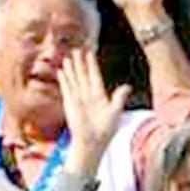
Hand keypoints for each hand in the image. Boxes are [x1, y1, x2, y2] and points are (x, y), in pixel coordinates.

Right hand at [56, 48, 131, 181]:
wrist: (91, 141)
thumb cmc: (105, 130)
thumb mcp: (115, 112)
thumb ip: (119, 98)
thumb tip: (127, 86)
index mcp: (99, 95)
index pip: (95, 76)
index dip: (92, 65)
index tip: (90, 53)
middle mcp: (88, 95)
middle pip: (83, 75)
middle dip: (80, 63)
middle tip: (77, 49)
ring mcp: (78, 98)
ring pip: (74, 79)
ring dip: (71, 68)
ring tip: (68, 57)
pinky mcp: (70, 102)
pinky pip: (66, 87)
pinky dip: (64, 79)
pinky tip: (61, 71)